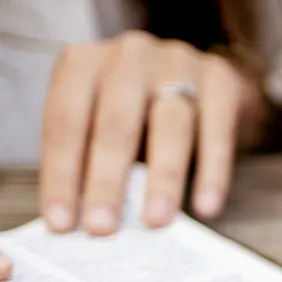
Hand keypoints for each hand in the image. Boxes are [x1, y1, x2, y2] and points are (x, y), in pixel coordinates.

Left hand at [41, 32, 263, 234]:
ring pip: (170, 124)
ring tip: (156, 222)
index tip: (61, 223)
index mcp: (82, 63)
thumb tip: (77, 222)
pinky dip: (213, 172)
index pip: (65, 120)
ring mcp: (177, 61)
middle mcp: (128, 54)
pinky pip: (217, 130)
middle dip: (107, 180)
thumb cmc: (135, 113)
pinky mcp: (220, 79)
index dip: (61, 174)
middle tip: (103, 228)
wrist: (198, 81)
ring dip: (163, 178)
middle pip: (116, 121)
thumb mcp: (96, 125)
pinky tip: (206, 207)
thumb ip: (85, 162)